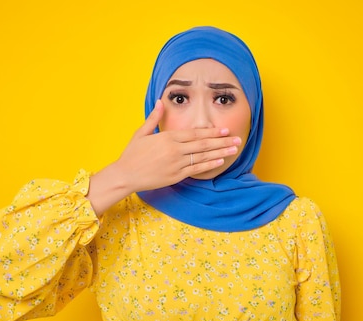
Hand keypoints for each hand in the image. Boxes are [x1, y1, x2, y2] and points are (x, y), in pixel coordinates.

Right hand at [115, 99, 240, 191]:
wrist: (125, 175)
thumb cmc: (132, 154)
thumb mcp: (141, 133)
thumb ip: (154, 118)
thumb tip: (160, 101)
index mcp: (168, 137)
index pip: (195, 133)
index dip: (211, 131)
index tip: (224, 129)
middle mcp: (174, 149)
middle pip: (203, 144)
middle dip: (222, 141)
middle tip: (237, 138)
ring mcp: (176, 164)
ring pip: (203, 156)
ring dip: (221, 152)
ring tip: (234, 149)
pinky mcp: (176, 176)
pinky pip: (196, 169)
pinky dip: (209, 165)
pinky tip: (220, 161)